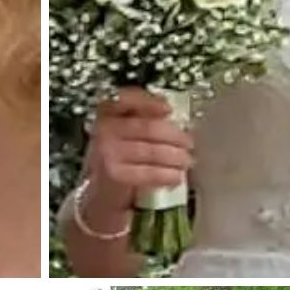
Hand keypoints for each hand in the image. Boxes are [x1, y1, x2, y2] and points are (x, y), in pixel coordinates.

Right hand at [81, 88, 193, 213]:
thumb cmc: (118, 155)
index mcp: (107, 111)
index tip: (168, 109)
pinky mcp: (113, 174)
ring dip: (176, 158)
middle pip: (149, 128)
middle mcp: (104, 129)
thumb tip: (172, 117)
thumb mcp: (124, 131)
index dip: (149, 102)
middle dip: (175, 137)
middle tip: (188, 143)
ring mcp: (107, 152)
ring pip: (152, 152)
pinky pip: (149, 172)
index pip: (128, 99)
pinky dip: (166, 175)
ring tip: (187, 161)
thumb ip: (143, 118)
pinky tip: (176, 177)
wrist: (100, 189)